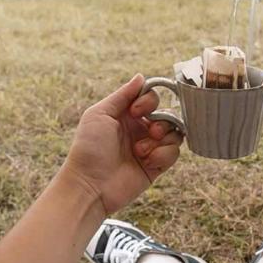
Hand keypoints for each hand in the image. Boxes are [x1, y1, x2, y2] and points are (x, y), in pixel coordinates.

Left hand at [62, 74, 181, 213]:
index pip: (151, 98)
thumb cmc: (88, 148)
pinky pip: (174, 153)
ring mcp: (149, 148)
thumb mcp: (100, 114)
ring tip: (142, 151)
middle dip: (161, 121)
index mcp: (126, 115)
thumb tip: (141, 77)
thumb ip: (122, 95)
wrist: (89, 185)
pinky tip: (147, 161)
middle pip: (167, 114)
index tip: (136, 111)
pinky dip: (163, 154)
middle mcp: (139, 129)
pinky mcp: (156, 166)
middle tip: (149, 130)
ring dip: (162, 139)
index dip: (149, 101)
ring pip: (174, 133)